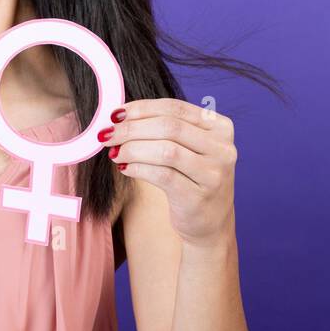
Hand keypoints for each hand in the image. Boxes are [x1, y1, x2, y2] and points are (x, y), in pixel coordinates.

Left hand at [97, 98, 237, 246]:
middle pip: (169, 127)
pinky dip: (138, 169)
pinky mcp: (198, 196)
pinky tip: (125, 168)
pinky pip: (162, 176)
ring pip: (166, 150)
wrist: (209, 222)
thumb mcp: (187, 147)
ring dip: (132, 149)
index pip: (175, 108)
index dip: (141, 109)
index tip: (115, 115)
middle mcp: (222, 148)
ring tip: (115, 153)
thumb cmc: (191, 178)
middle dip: (131, 129)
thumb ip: (162, 128)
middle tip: (107, 135)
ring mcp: (213, 173)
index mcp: (220, 127)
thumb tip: (119, 116)